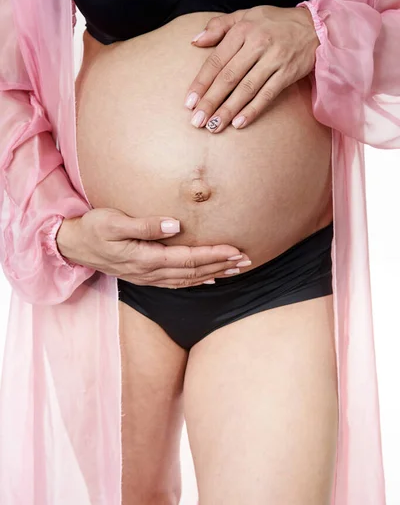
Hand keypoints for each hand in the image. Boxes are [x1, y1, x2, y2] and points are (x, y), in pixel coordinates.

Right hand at [56, 208, 250, 288]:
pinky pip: (177, 282)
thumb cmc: (93, 229)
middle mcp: (149, 272)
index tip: (235, 250)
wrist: (73, 245)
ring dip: (213, 274)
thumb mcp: (113, 222)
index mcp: (145, 259)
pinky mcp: (145, 276)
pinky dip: (197, 281)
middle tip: (246, 260)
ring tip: (235, 269)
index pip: (188, 258)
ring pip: (188, 280)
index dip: (214, 254)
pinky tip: (210, 278)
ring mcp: (147, 277)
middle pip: (193, 272)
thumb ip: (144, 226)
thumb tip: (175, 226)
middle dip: (221, 265)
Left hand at [184, 5, 318, 132]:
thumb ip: (219, 26)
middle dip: (210, 101)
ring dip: (228, 110)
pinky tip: (239, 123)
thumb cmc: (274, 22)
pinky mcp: (288, 72)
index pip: (216, 60)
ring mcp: (274, 59)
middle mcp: (257, 43)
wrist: (314, 25)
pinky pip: (267, 94)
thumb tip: (195, 42)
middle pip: (228, 77)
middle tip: (197, 120)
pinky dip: (253, 110)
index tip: (189, 102)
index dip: (201, 83)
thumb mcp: (246, 15)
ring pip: (246, 89)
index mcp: (242, 30)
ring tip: (213, 126)